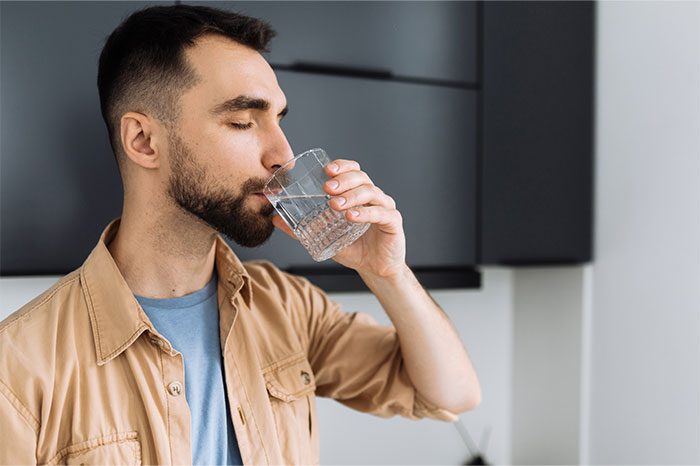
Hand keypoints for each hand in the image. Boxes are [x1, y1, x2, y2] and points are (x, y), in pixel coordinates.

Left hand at [271, 158, 406, 279]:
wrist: (375, 269)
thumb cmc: (354, 248)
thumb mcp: (325, 237)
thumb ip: (302, 229)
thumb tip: (276, 219)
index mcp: (359, 194)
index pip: (353, 171)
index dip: (342, 166)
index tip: (327, 169)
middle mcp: (374, 197)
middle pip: (362, 178)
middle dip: (344, 180)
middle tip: (327, 188)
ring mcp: (385, 208)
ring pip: (371, 193)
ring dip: (351, 196)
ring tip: (335, 205)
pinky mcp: (393, 223)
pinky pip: (381, 213)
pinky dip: (366, 213)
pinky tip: (352, 216)